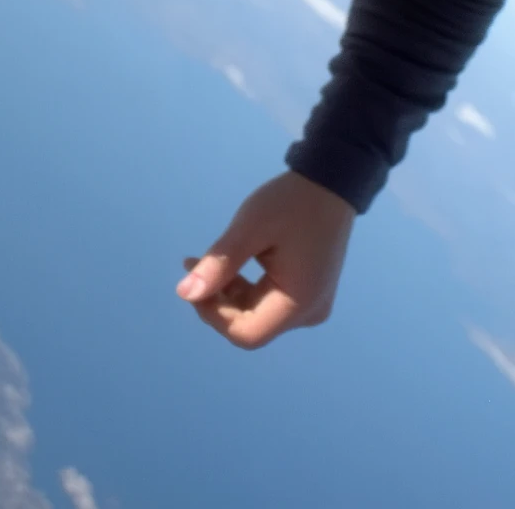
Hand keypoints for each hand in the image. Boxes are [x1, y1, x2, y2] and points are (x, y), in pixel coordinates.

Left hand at [176, 170, 354, 348]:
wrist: (330, 181)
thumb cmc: (291, 203)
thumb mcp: (250, 228)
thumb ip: (219, 263)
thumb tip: (184, 294)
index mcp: (298, 303)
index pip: (247, 333)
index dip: (214, 315)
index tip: (192, 285)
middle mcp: (309, 313)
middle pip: (252, 324)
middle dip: (217, 302)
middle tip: (193, 266)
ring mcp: (311, 304)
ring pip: (258, 313)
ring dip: (228, 294)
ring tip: (203, 263)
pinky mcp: (308, 291)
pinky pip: (269, 301)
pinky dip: (245, 287)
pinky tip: (230, 266)